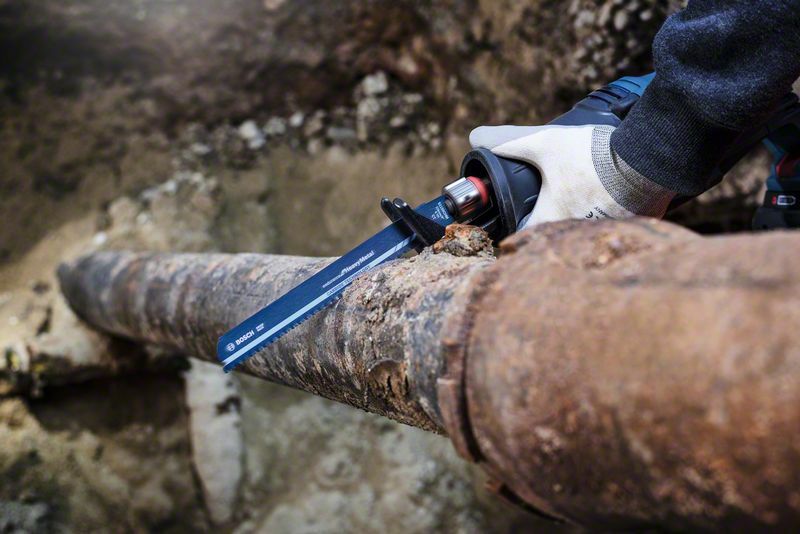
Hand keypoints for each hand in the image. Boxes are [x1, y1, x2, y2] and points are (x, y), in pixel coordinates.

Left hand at [469, 124, 674, 229]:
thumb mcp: (544, 143)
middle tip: (559, 198)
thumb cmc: (593, 156)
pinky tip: (617, 196)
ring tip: (590, 195)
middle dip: (557, 219)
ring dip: (588, 217)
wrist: (650, 158)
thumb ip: (509, 141)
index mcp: (552, 219)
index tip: (522, 214)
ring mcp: (609, 233)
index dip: (521, 224)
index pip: (527, 235)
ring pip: (591, 230)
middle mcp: (578, 234)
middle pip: (559, 234)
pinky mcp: (637, 226)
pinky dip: (617, 213)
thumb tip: (475, 136)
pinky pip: (621, 225)